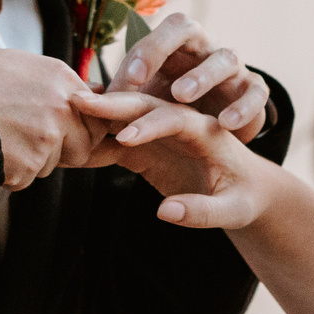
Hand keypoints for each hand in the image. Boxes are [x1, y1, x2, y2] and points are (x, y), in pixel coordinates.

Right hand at [0, 49, 118, 189]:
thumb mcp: (22, 65)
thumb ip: (59, 83)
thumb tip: (93, 91)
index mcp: (62, 79)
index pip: (96, 117)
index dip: (80, 129)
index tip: (65, 133)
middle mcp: (61, 108)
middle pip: (83, 147)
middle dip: (62, 152)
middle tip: (30, 143)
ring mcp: (46, 137)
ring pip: (51, 165)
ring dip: (31, 161)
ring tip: (1, 138)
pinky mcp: (28, 163)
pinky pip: (26, 179)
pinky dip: (9, 174)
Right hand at [69, 91, 275, 228]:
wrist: (247, 190)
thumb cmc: (245, 199)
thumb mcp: (233, 211)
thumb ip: (203, 212)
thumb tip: (166, 212)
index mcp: (207, 131)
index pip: (176, 119)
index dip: (150, 126)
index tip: (125, 137)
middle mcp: (182, 123)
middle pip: (147, 106)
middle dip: (115, 103)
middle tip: (80, 101)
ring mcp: (163, 133)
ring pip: (128, 118)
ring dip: (99, 114)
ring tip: (67, 110)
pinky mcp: (149, 147)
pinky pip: (118, 140)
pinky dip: (97, 140)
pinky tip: (70, 143)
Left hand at [109, 12, 270, 143]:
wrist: (219, 140)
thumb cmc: (176, 115)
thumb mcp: (148, 106)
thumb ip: (120, 102)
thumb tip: (83, 97)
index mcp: (174, 49)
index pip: (155, 34)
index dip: (141, 51)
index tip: (124, 79)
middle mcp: (203, 51)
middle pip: (187, 28)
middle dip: (162, 46)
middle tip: (140, 77)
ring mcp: (232, 70)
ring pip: (224, 58)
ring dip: (202, 75)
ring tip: (181, 96)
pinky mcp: (254, 93)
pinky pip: (256, 92)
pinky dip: (243, 106)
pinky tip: (226, 124)